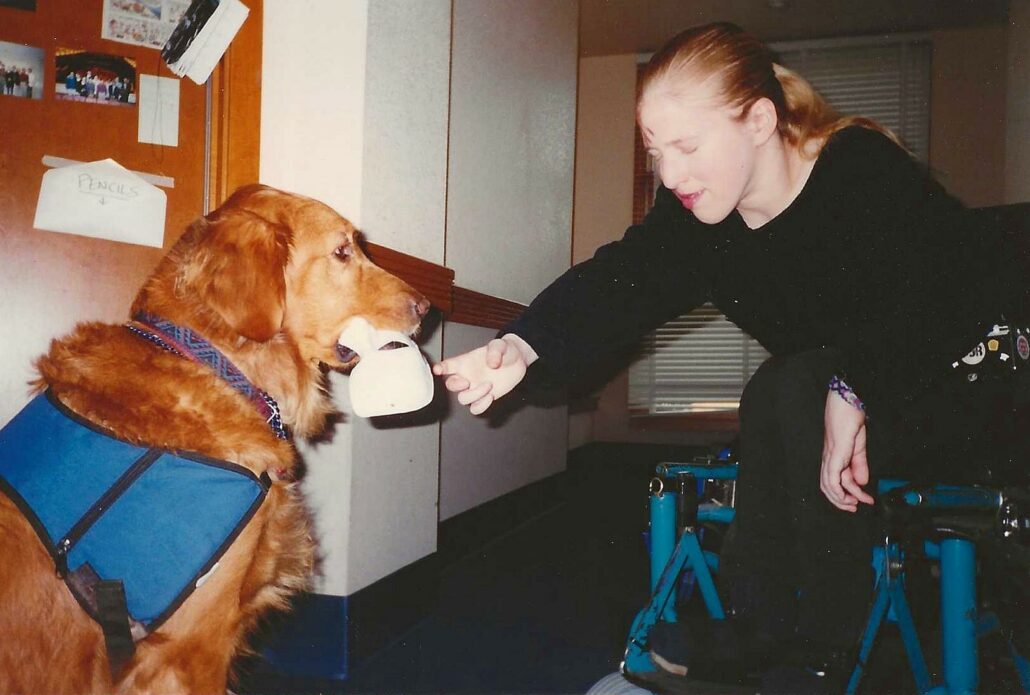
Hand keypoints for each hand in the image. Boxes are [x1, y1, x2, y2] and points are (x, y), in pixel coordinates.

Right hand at [432, 334, 536, 414]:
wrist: (518, 361)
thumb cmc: (504, 350)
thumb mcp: (500, 345)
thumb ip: (494, 351)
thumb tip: (491, 363)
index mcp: (465, 362)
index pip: (447, 365)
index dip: (440, 368)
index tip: (437, 370)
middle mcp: (467, 376)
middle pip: (451, 385)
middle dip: (456, 385)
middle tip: (468, 381)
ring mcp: (474, 389)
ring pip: (463, 399)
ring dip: (474, 395)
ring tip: (489, 385)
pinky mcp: (484, 398)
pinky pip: (475, 408)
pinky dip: (481, 405)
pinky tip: (491, 396)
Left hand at [820, 391, 873, 511]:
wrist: (847, 402)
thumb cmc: (849, 419)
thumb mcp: (858, 446)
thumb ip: (859, 464)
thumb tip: (862, 482)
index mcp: (834, 457)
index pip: (835, 481)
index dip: (847, 494)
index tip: (862, 501)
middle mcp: (829, 458)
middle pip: (828, 486)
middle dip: (841, 501)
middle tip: (855, 507)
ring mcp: (830, 456)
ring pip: (829, 485)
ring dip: (842, 498)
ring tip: (855, 503)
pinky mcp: (834, 453)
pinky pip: (831, 477)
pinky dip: (838, 489)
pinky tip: (847, 495)